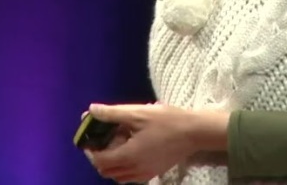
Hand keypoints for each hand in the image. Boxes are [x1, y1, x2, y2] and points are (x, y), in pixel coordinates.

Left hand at [84, 103, 198, 183]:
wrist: (194, 132)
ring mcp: (145, 174)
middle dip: (100, 156)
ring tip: (120, 142)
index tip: (93, 136)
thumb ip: (113, 113)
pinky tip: (132, 148)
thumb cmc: (166, 121)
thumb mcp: (138, 113)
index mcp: (129, 156)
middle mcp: (135, 170)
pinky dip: (125, 167)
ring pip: (119, 176)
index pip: (100, 161)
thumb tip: (91, 110)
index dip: (91, 150)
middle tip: (106, 138)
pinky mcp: (153, 173)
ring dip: (113, 163)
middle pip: (107, 171)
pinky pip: (131, 176)